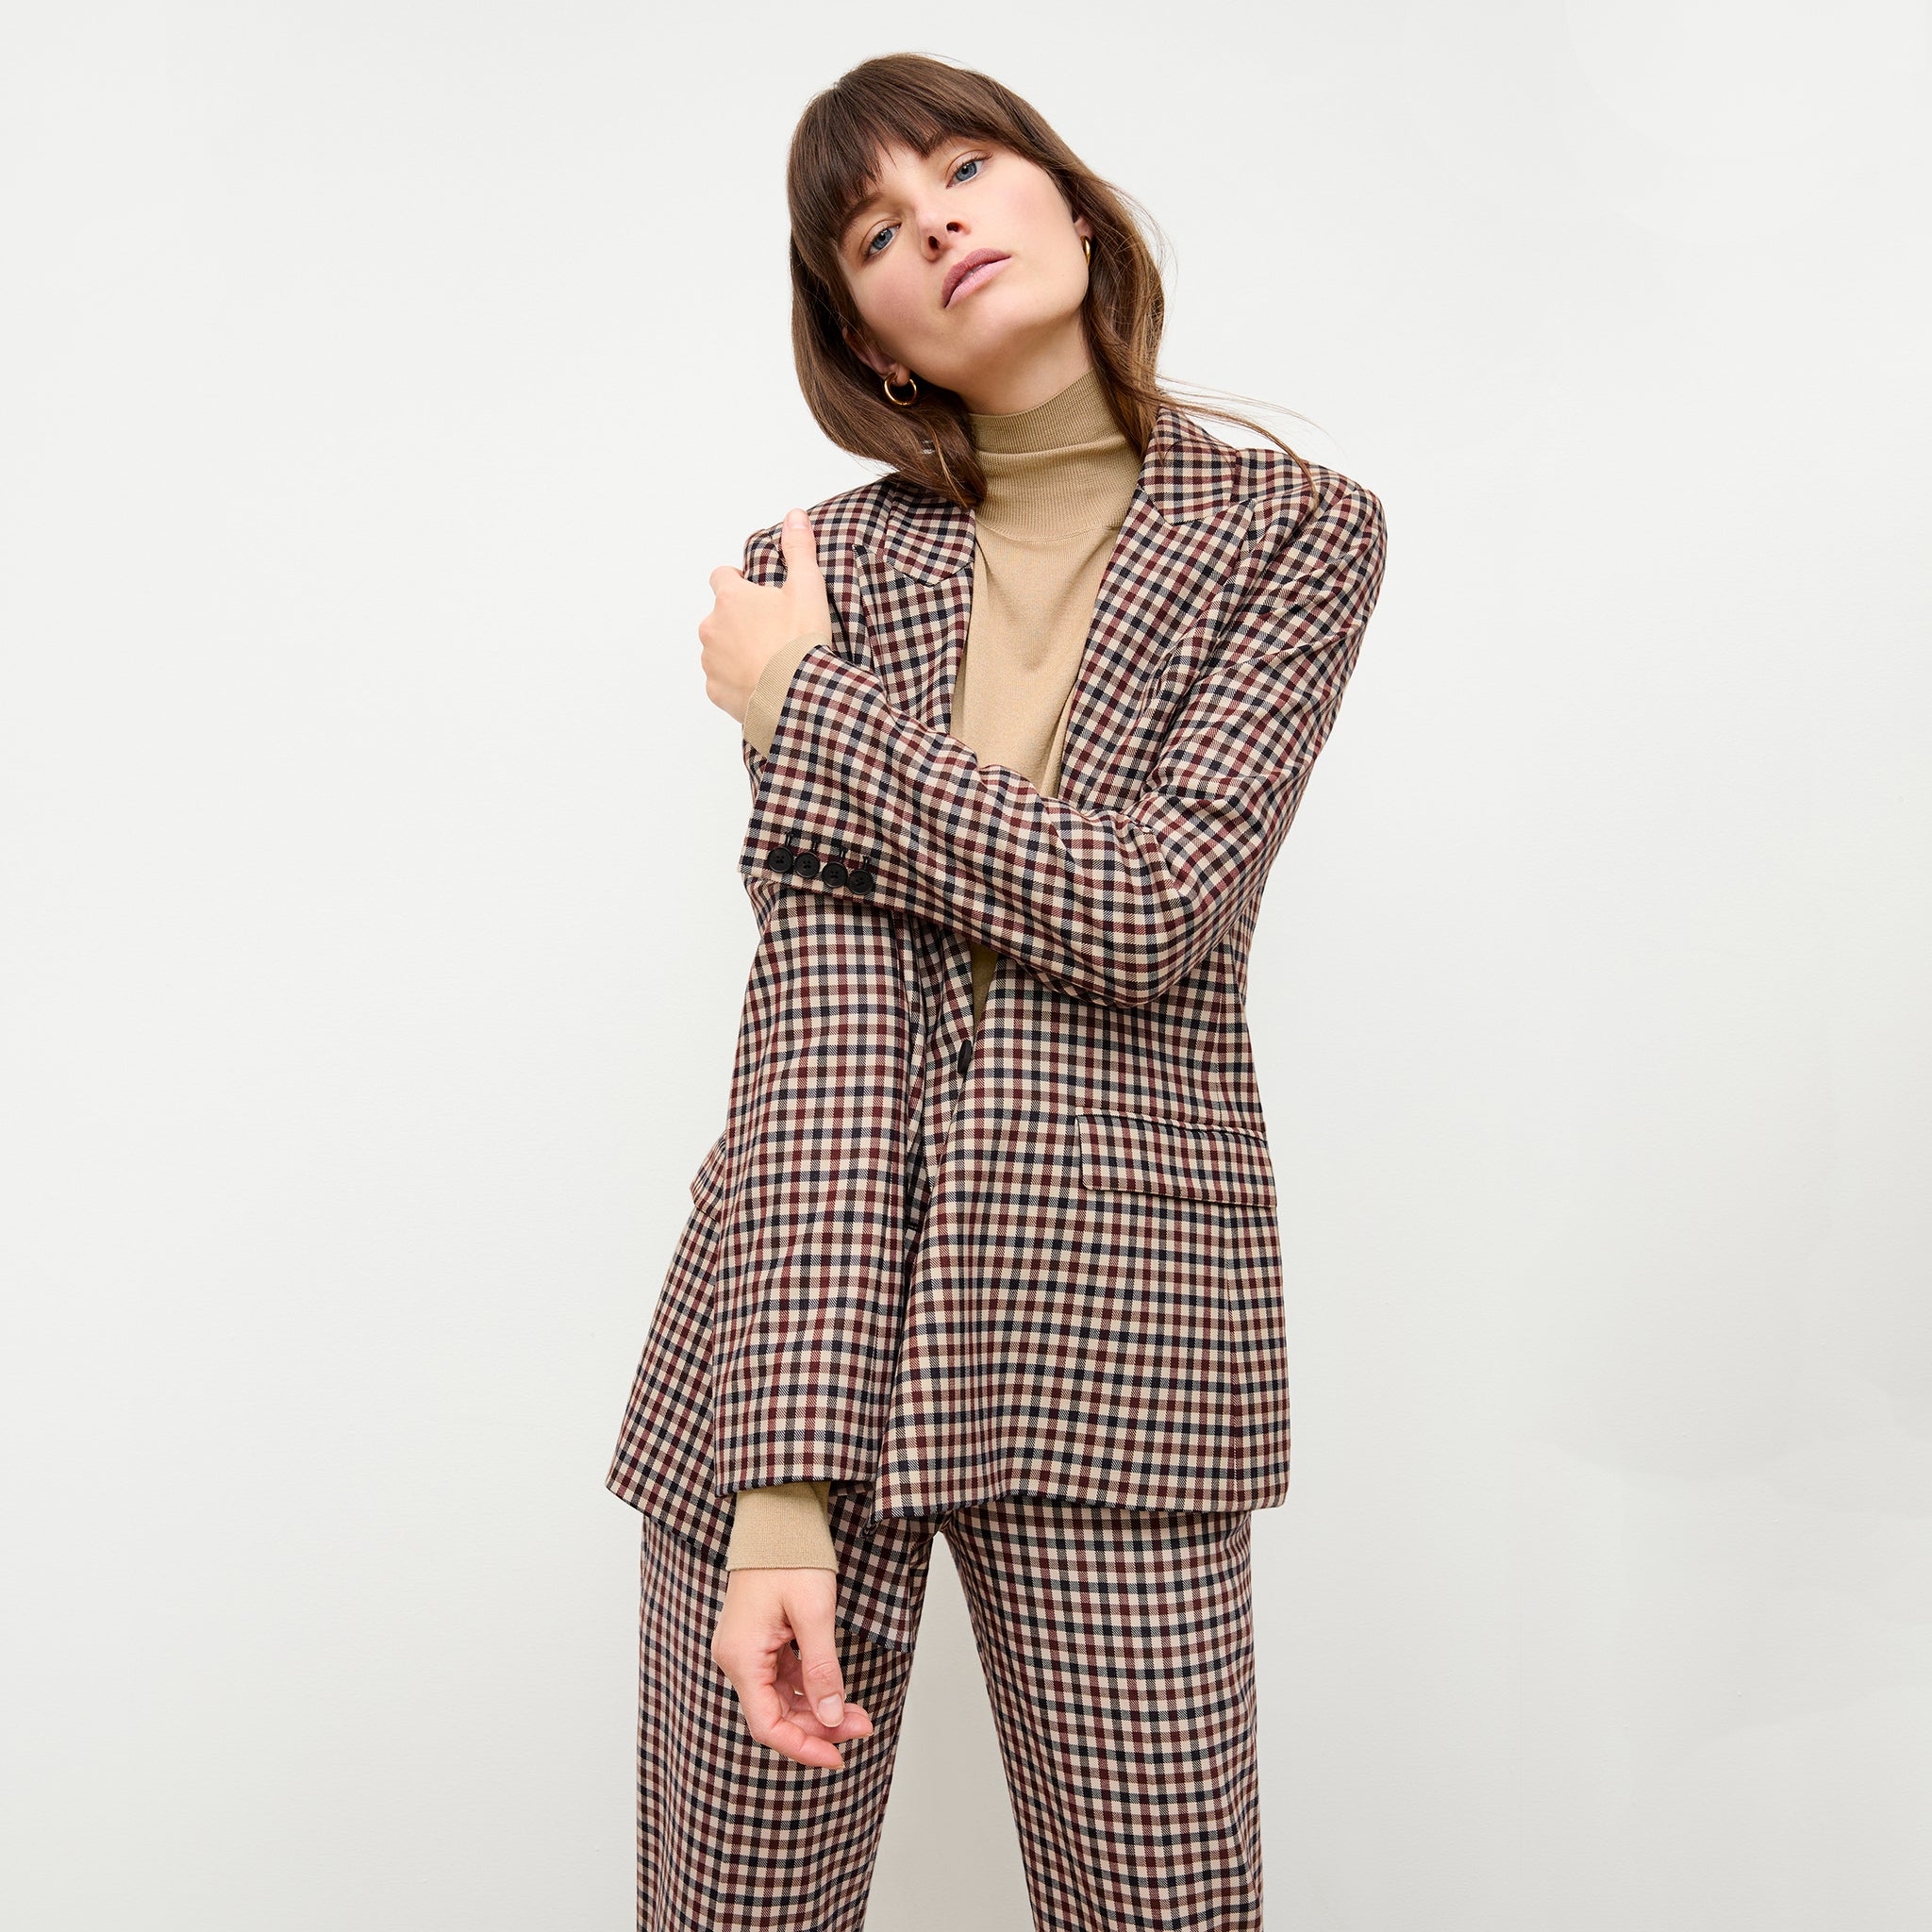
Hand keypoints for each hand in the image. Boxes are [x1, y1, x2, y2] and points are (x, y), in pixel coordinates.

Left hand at [701, 507, 833, 726]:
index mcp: (730, 599)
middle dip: (739, 620)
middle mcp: (711, 627)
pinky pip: (720, 681)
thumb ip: (799, 549)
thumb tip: (794, 515)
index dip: (736, 580)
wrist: (797, 696)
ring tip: (767, 660)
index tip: (753, 590)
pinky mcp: (714, 691)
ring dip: (735, 650)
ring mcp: (710, 661)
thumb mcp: (807, 588)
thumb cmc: (800, 642)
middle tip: (770, 631)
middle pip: (719, 615)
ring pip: (718, 648)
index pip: (721, 576)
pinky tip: (760, 683)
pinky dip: (735, 681)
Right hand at [710, 1564, 874, 1768]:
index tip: (838, 1757)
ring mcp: (747, 1649)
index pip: (768, 1725)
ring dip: (818, 1709)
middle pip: (776, 1714)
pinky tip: (837, 1692)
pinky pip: (782, 1677)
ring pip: (781, 1698)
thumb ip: (822, 1669)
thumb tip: (833, 1717)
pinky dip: (810, 1688)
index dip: (803, 1747)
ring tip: (858, 1714)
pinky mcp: (759, 1640)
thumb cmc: (791, 1555)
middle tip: (863, 1726)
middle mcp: (737, 1658)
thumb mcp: (814, 1614)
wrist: (778, 1515)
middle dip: (820, 1726)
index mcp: (742, 1657)